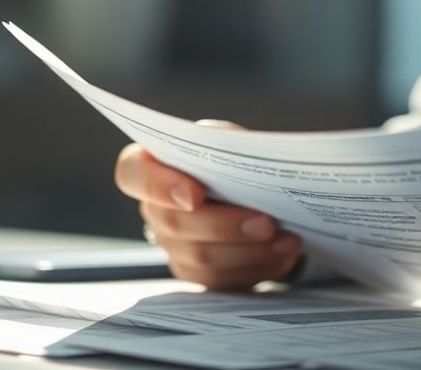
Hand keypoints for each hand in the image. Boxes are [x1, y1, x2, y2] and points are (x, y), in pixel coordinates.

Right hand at [114, 130, 301, 289]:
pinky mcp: (194, 271)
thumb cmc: (232, 160)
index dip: (158, 185)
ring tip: (287, 240)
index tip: (195, 194)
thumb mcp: (230, 142)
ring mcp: (171, 244)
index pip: (132, 173)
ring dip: (249, 250)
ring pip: (200, 257)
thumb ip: (227, 144)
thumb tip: (243, 156)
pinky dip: (256, 266)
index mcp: (151, 165)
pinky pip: (219, 279)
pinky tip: (282, 253)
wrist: (248, 192)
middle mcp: (154, 208)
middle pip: (174, 223)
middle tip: (266, 223)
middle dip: (225, 225)